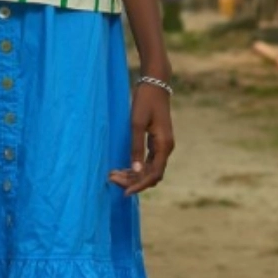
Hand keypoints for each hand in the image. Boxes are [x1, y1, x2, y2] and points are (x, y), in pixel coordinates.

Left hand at [108, 80, 174, 195]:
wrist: (155, 84)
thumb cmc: (145, 101)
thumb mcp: (136, 123)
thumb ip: (136, 146)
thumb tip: (135, 169)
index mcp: (164, 145)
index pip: (154, 174)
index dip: (139, 185)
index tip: (124, 192)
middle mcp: (166, 148)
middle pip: (151, 174)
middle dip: (133, 180)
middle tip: (111, 178)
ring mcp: (162, 145)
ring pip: (149, 169)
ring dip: (133, 174)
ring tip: (113, 174)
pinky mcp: (157, 141)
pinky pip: (148, 161)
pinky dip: (136, 166)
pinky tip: (122, 167)